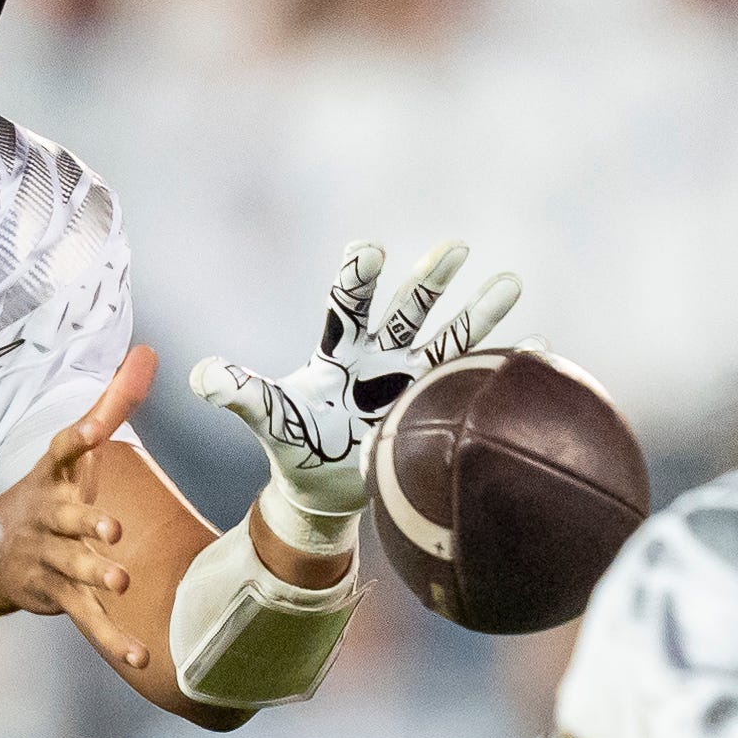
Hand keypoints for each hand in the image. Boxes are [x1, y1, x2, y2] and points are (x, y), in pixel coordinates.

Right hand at [0, 345, 159, 670]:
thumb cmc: (48, 495)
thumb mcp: (74, 451)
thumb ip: (113, 403)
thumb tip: (147, 352)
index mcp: (53, 479)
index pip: (63, 451)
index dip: (79, 440)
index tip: (94, 428)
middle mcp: (49, 519)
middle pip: (66, 518)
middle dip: (85, 521)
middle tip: (109, 527)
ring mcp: (52, 560)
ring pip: (74, 569)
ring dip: (95, 575)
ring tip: (120, 580)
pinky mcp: (59, 596)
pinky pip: (89, 620)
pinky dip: (114, 640)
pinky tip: (142, 658)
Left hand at [189, 240, 524, 545]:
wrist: (324, 490)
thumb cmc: (294, 445)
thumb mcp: (267, 418)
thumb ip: (238, 393)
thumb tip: (200, 374)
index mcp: (339, 350)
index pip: (347, 304)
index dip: (358, 277)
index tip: (369, 249)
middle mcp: (380, 357)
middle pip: (408, 309)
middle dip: (430, 280)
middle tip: (455, 247)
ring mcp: (410, 382)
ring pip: (449, 340)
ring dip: (480, 313)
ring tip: (511, 282)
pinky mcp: (432, 411)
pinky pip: (470, 384)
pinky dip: (502, 368)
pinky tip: (536, 351)